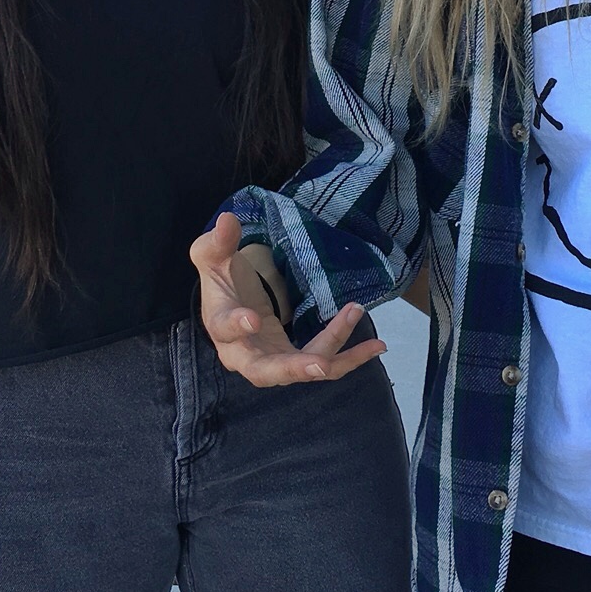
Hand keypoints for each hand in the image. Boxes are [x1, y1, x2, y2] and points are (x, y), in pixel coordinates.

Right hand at [190, 212, 385, 387]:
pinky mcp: (295, 360)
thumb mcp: (213, 256)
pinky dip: (350, 357)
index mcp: (220, 327)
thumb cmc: (221, 280)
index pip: (224, 329)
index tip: (253, 318)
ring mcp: (273, 361)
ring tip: (357, 315)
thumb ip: (217, 242)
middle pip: (265, 371)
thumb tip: (228, 220)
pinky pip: (325, 364)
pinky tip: (377, 346)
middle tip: (320, 365)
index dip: (237, 326)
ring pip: (304, 367)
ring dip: (335, 350)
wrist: (231, 303)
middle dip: (295, 368)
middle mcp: (245, 354)